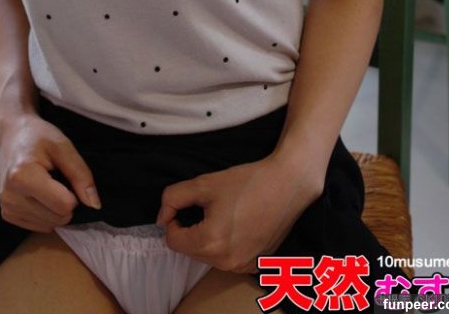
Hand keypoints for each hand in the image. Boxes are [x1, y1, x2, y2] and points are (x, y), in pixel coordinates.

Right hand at [0, 112, 101, 231]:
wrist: (12, 134)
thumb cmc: (39, 136)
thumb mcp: (63, 146)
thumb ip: (80, 174)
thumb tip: (94, 205)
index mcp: (23, 176)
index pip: (64, 205)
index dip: (74, 192)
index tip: (65, 175)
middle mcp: (10, 196)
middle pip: (58, 218)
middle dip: (65, 201)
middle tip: (56, 178)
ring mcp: (7, 208)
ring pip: (50, 225)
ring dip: (55, 208)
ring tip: (46, 183)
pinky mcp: (7, 215)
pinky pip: (39, 226)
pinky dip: (45, 213)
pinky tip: (39, 193)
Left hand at [156, 149, 322, 273]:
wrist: (287, 185)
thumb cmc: (246, 182)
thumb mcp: (203, 184)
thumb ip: (173, 198)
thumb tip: (161, 217)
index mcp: (210, 243)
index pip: (172, 240)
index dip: (173, 219)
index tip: (187, 204)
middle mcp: (225, 262)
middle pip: (190, 250)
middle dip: (191, 229)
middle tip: (208, 206)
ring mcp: (242, 266)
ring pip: (208, 256)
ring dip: (207, 238)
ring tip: (225, 214)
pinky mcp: (255, 266)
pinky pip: (227, 259)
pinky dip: (225, 245)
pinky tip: (239, 225)